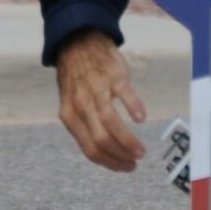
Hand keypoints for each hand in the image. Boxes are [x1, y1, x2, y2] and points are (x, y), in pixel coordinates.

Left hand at [53, 31, 147, 171]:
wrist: (78, 41)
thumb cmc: (77, 77)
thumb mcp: (70, 103)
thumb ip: (83, 125)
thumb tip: (100, 150)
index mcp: (69, 115)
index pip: (89, 149)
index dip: (108, 162)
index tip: (123, 167)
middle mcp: (81, 105)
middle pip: (101, 140)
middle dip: (120, 156)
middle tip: (134, 162)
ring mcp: (98, 90)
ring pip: (112, 124)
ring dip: (128, 141)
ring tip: (141, 151)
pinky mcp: (114, 76)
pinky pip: (125, 95)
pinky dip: (134, 108)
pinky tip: (141, 118)